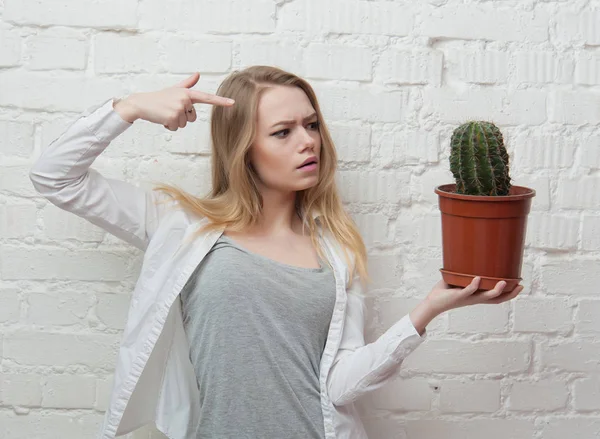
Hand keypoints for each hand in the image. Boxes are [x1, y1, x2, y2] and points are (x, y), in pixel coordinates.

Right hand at [114, 72, 234, 129]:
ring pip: (185, 124)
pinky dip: (169, 126)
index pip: (207, 98)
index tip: (233, 103)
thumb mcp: (174, 90)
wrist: (141, 103)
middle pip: (193, 118)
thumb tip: (197, 74)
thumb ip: (187, 84)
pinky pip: (176, 128)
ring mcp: (179, 108)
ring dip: (175, 122)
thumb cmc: (159, 97)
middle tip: (170, 109)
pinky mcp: (173, 116)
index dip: (221, 101)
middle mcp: (185, 99)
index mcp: (187, 93)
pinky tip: (162, 118)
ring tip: (165, 113)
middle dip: (182, 117)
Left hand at [425, 276, 523, 314]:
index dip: (509, 293)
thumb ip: (465, 271)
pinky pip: (467, 291)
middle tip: (519, 286)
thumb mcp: (458, 280)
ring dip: (495, 291)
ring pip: (485, 297)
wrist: (433, 302)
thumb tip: (469, 255)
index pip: (496, 297)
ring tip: (503, 282)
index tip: (520, 286)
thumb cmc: (445, 291)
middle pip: (496, 299)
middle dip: (509, 294)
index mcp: (477, 296)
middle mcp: (475, 299)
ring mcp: (467, 298)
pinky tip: (478, 278)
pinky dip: (473, 285)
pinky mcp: (458, 296)